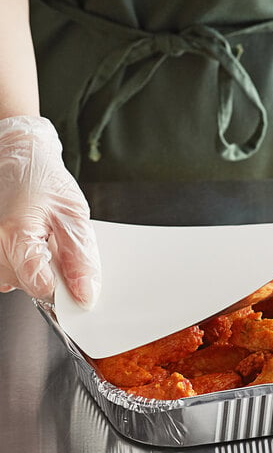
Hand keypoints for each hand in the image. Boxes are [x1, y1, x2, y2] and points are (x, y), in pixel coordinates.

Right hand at [0, 116, 100, 307]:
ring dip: (35, 268)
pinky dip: (22, 264)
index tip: (76, 284)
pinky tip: (28, 243)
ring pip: (16, 282)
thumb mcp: (73, 216)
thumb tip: (85, 293)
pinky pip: (5, 273)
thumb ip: (80, 259)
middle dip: (51, 273)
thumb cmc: (43, 180)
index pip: (40, 286)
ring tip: (41, 238)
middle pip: (28, 286)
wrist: (19, 158)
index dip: (63, 289)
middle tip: (56, 243)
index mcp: (14, 233)